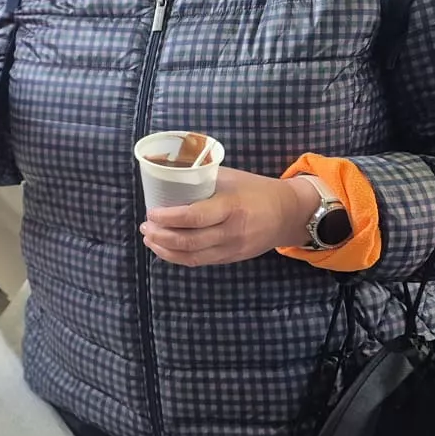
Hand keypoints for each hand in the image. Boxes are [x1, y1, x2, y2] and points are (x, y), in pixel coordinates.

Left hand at [140, 169, 317, 265]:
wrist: (289, 214)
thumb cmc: (256, 190)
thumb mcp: (231, 178)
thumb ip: (202, 179)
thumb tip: (168, 174)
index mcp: (231, 207)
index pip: (194, 217)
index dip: (168, 218)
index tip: (151, 212)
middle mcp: (232, 232)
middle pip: (189, 241)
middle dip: (161, 236)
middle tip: (145, 226)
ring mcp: (232, 248)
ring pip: (192, 256)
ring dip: (165, 250)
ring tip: (149, 238)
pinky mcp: (231, 258)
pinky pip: (200, 261)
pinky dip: (178, 257)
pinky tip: (165, 248)